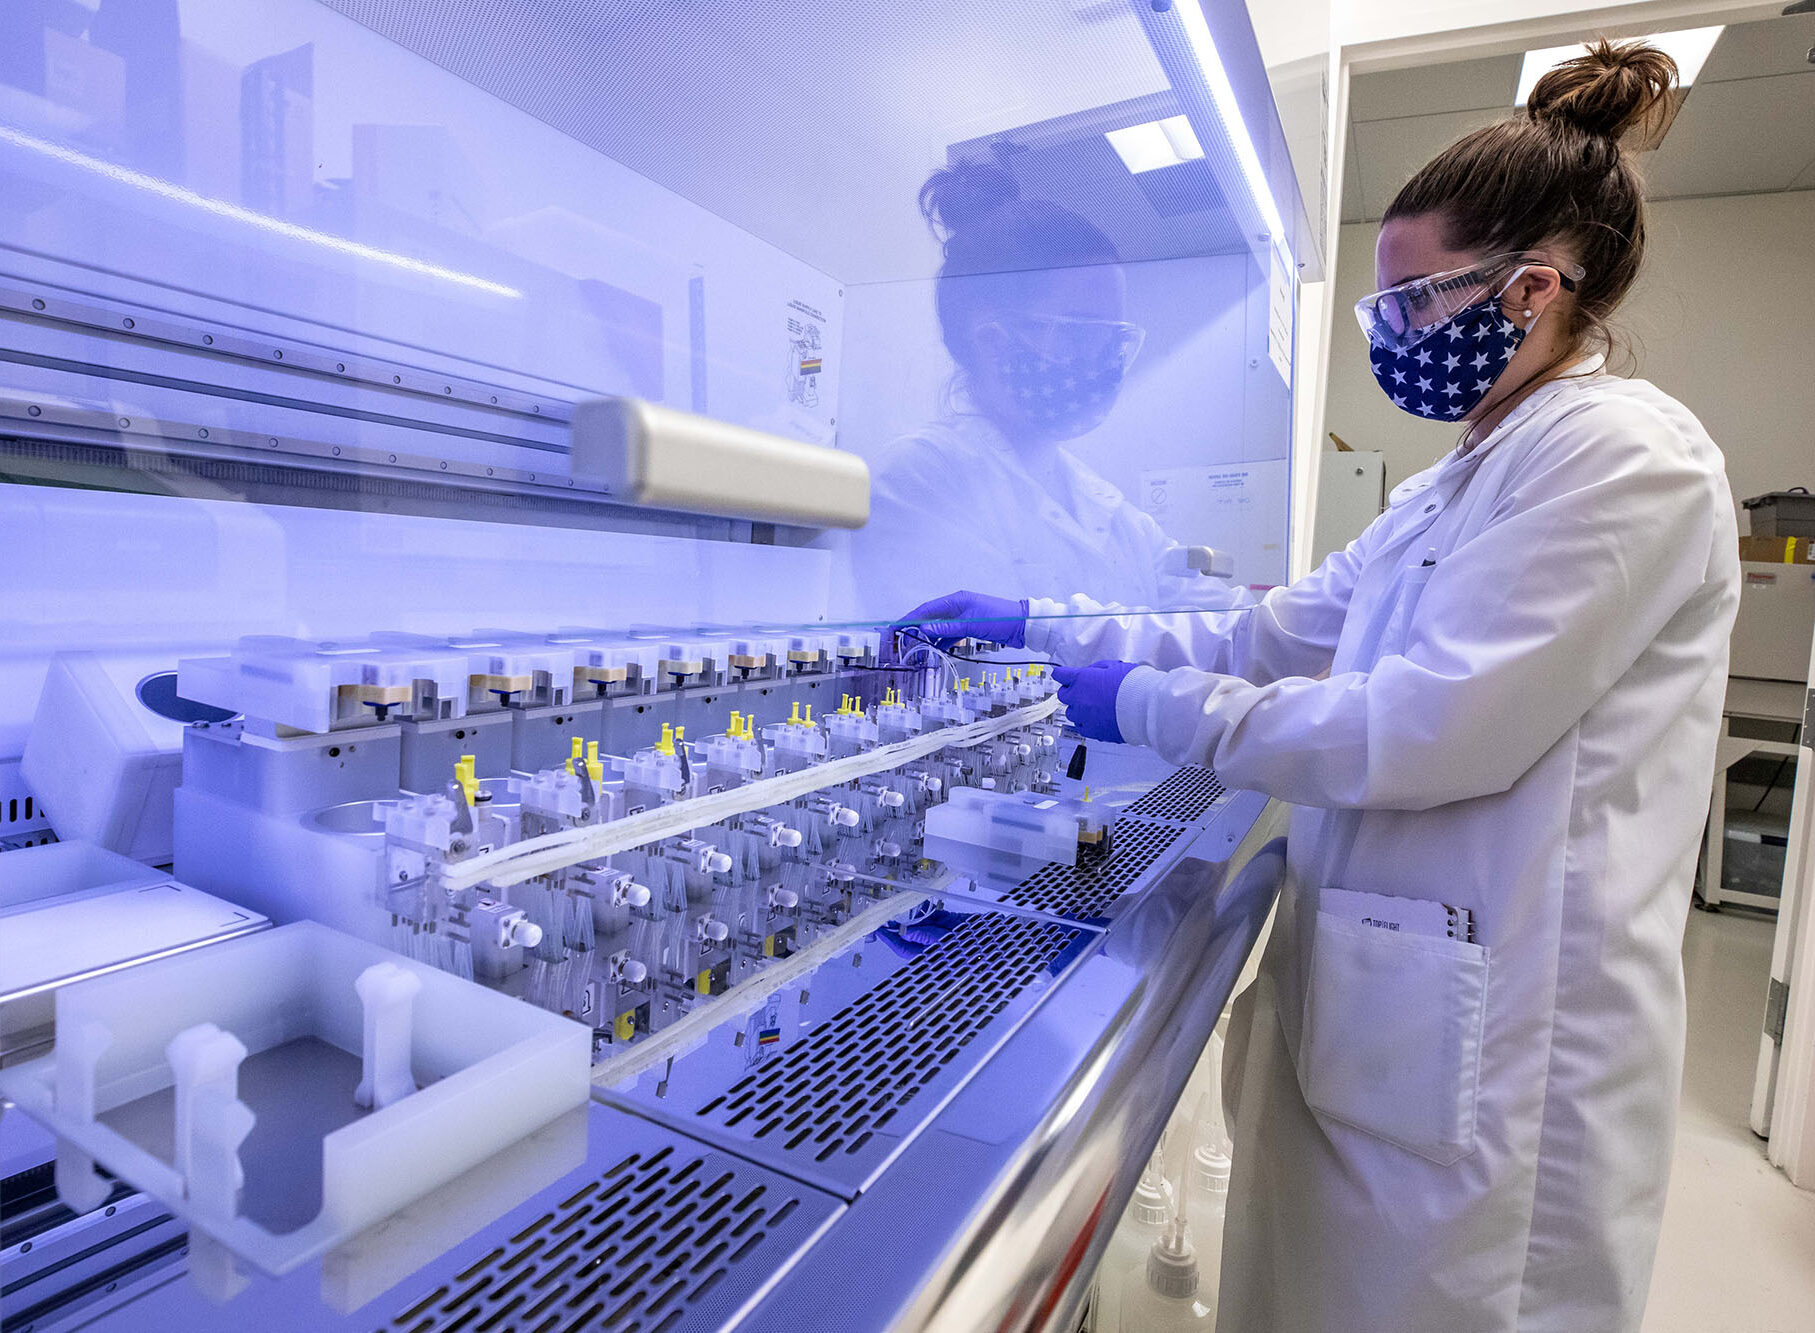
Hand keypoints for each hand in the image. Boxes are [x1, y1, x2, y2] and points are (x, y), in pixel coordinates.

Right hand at [891, 590, 1026, 661]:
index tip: (896, 627)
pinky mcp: (969, 627)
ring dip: (927, 637)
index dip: (910, 619)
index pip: (926, 609)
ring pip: (939, 628)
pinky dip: (941, 642)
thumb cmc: (1001, 619)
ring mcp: (963, 617)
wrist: (1023, 625)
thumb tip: (924, 630)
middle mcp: (957, 607)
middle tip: (901, 640)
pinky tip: (933, 649)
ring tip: (913, 647)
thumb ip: (947, 628)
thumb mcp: (972, 624)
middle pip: (930, 618)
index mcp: (956, 600)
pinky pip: (950, 634)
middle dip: (914, 629)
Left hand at [1050, 660, 1139, 743]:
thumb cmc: (1134, 685)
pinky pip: (1082, 727)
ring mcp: (1084, 716)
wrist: (1145, 707)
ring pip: (1071, 713)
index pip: (1060, 675)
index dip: (1063, 675)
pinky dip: (1087, 722)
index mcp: (1082, 679)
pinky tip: (1099, 718)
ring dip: (1079, 709)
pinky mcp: (1092, 731)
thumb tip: (1089, 673)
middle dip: (1071, 692)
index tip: (1062, 676)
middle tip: (1083, 691)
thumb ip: (1096, 669)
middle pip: (1063, 695)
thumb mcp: (1114, 666)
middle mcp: (1078, 698)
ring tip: (1095, 707)